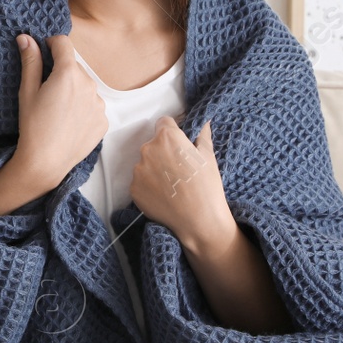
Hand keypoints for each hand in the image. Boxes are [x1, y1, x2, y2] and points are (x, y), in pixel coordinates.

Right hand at [12, 33, 107, 192]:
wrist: (46, 162)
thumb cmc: (33, 126)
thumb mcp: (27, 91)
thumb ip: (30, 61)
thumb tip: (26, 37)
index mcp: (68, 74)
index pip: (63, 43)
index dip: (50, 44)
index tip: (43, 52)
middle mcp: (89, 85)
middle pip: (74, 67)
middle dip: (61, 72)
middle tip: (46, 92)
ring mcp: (99, 103)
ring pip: (84, 86)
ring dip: (73, 90)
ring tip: (57, 111)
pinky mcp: (104, 120)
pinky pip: (92, 105)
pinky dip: (82, 108)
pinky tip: (68, 122)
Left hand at [129, 116, 234, 253]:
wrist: (198, 220)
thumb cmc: (207, 186)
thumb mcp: (208, 156)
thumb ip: (202, 135)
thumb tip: (204, 122)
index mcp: (167, 137)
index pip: (164, 123)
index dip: (173, 132)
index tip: (180, 144)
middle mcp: (148, 150)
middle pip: (153, 144)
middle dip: (164, 152)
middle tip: (179, 169)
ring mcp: (138, 170)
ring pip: (146, 163)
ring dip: (155, 169)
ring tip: (172, 184)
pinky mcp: (133, 188)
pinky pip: (140, 181)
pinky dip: (149, 185)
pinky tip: (164, 195)